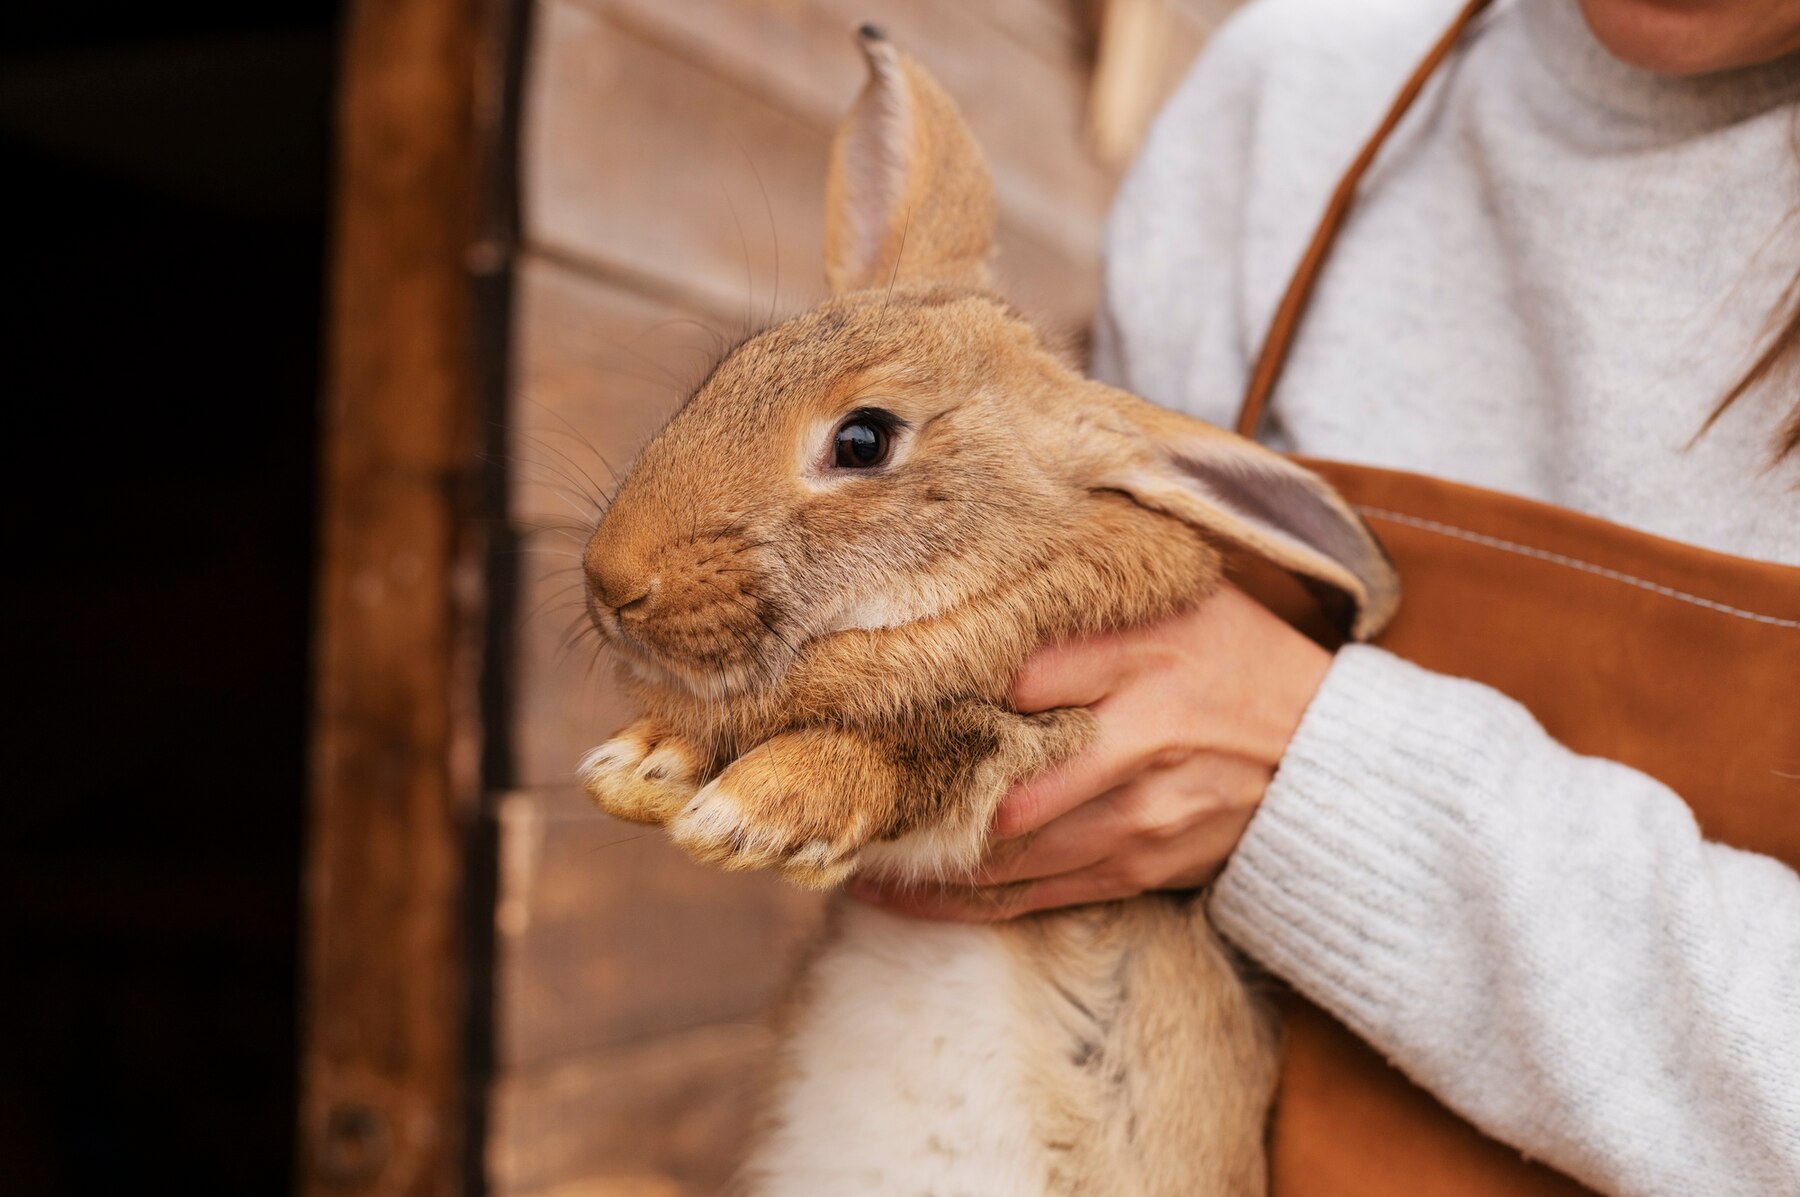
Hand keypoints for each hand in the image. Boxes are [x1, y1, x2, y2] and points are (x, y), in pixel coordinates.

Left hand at [849, 583, 1330, 920]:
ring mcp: (1140, 820)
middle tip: (833, 787)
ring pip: (1009, 853)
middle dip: (915, 795)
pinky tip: (902, 897)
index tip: (863, 690)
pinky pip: (1036, 896)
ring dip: (923, 861)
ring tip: (847, 850)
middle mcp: (1139, 746)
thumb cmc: (1243, 661)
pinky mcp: (1140, 869)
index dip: (939, 687)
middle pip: (1002, 784)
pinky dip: (964, 904)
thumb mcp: (1180, 603)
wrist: (1334, 760)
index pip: (1020, 675)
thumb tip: (983, 595)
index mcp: (1145, 661)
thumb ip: (1088, 601)